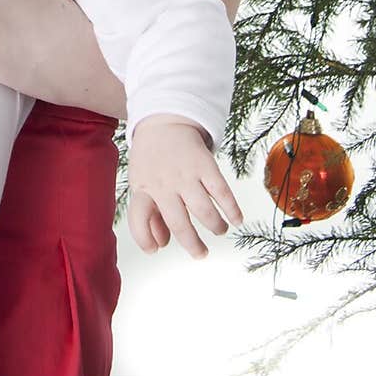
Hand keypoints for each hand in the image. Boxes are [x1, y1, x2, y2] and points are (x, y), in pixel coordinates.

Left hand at [126, 115, 242, 259]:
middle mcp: (164, 184)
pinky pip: (222, 191)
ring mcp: (185, 174)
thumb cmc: (151, 160)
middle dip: (192, 244)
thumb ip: (148, 215)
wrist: (162, 122)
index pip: (139, 218)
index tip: (155, 250)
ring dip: (215, 226)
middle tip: (200, 253)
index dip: (145, 239)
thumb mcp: (141, 184)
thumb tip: (160, 245)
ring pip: (204, 210)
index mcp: (144, 189)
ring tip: (219, 230)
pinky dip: (232, 208)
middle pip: (178, 223)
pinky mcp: (205, 165)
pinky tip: (237, 219)